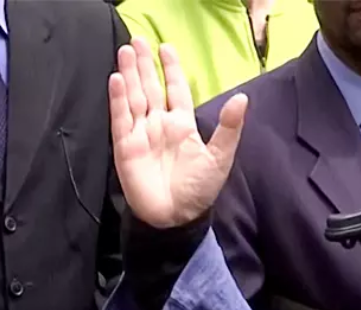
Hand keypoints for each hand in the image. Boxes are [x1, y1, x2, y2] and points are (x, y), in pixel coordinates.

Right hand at [111, 38, 246, 228]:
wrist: (176, 217)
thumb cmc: (199, 189)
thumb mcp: (220, 157)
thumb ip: (229, 127)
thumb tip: (243, 97)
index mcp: (182, 125)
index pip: (175, 90)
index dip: (171, 70)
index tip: (166, 48)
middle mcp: (159, 125)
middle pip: (150, 87)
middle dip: (144, 64)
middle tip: (137, 40)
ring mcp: (141, 133)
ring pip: (134, 97)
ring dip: (130, 74)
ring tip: (125, 50)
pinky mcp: (126, 145)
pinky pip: (121, 118)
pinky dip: (119, 99)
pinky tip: (118, 79)